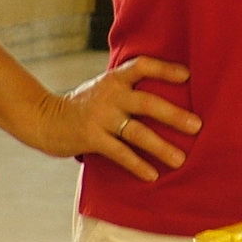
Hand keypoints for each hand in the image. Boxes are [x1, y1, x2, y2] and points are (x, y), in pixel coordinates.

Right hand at [29, 56, 200, 182]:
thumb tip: (168, 94)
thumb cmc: (85, 103)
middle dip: (174, 115)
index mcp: (115, 78)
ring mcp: (100, 117)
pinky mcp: (91, 138)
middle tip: (197, 126)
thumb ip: (129, 87)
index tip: (188, 76)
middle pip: (147, 103)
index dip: (165, 69)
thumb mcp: (105, 86)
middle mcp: (110, 95)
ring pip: (137, 132)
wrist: (45, 119)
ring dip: (161, 147)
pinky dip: (137, 164)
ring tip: (180, 159)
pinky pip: (120, 153)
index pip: (142, 66)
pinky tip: (152, 175)